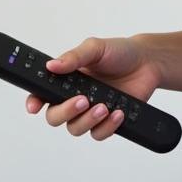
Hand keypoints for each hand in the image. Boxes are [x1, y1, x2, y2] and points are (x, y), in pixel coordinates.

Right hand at [27, 37, 161, 141]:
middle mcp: (74, 97)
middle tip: (82, 100)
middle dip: (65, 111)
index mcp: (66, 80)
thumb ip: (73, 57)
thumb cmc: (119, 52)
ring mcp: (90, 111)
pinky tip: (117, 112)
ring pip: (75, 129)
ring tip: (103, 107)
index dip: (34, 102)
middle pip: (55, 116)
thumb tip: (51, 65)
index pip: (42, 93)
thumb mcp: (95, 48)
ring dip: (87, 120)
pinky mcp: (107, 122)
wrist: (148, 63)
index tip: (34, 106)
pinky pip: (98, 134)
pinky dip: (107, 127)